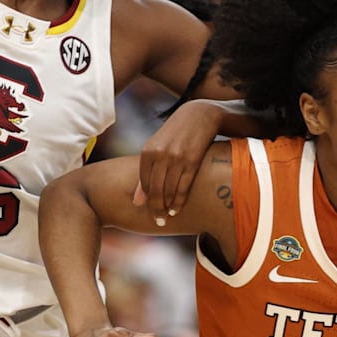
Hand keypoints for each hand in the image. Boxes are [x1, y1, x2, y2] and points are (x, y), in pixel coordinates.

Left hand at [136, 100, 220, 223]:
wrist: (199, 116)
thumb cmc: (175, 134)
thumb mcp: (156, 149)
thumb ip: (145, 173)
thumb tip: (137, 202)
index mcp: (148, 151)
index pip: (144, 183)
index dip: (146, 200)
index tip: (149, 212)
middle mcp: (161, 155)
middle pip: (155, 189)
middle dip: (156, 208)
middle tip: (158, 221)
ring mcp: (177, 158)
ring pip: (169, 190)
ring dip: (168, 207)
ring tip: (167, 216)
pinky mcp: (192, 161)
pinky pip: (183, 187)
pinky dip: (180, 201)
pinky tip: (177, 208)